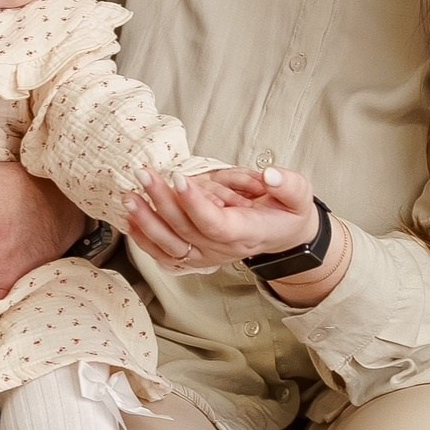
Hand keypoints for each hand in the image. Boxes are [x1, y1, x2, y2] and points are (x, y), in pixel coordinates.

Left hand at [124, 165, 318, 273]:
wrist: (284, 237)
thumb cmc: (288, 213)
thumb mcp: (299, 195)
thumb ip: (288, 185)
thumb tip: (269, 174)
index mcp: (247, 232)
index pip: (216, 223)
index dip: (195, 203)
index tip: (178, 178)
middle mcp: (223, 249)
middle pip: (185, 230)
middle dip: (161, 200)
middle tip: (144, 173)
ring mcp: (206, 255)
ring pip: (170, 245)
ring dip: (146, 221)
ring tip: (129, 196)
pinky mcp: (195, 256)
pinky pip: (165, 254)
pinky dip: (145, 239)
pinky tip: (129, 219)